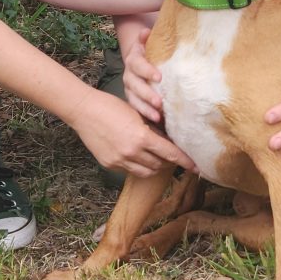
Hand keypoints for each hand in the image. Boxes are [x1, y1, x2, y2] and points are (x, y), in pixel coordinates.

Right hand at [77, 90, 193, 176]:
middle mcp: (131, 153)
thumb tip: (167, 139)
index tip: (196, 166)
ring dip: (155, 166)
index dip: (185, 161)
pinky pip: (130, 170)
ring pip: (146, 172)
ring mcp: (119, 161)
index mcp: (141, 138)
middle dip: (169, 162)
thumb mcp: (137, 115)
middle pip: (159, 165)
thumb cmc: (111, 106)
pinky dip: (138, 165)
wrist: (84, 111)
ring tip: (158, 158)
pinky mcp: (109, 165)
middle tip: (174, 156)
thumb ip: (152, 130)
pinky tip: (138, 155)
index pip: (170, 153)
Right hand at [122, 30, 163, 122]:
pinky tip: (157, 122)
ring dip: (146, 109)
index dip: (147, 71)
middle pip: (135, 86)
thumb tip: (145, 31)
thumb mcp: (148, 42)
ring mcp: (130, 89)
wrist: (139, 60)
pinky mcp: (133, 100)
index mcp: (133, 60)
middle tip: (160, 102)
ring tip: (158, 117)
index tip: (159, 77)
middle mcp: (129, 75)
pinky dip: (145, 115)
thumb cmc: (149, 51)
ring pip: (134, 100)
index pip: (138, 65)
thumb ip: (146, 38)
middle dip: (147, 94)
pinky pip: (137, 109)